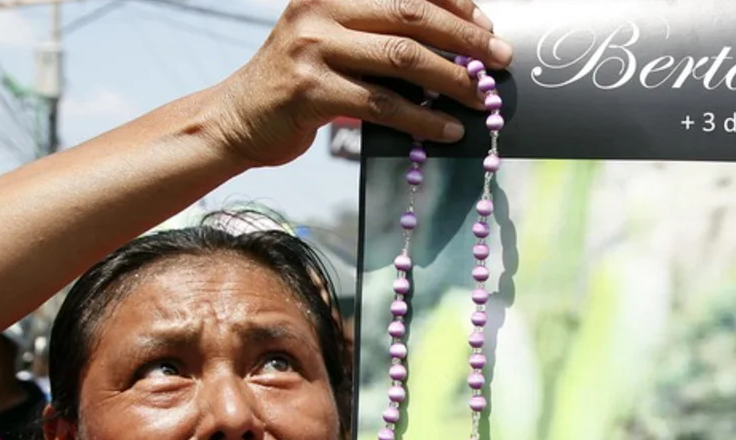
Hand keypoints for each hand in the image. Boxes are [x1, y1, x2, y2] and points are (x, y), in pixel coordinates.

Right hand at [211, 0, 511, 168]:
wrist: (237, 118)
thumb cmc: (299, 82)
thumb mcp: (333, 42)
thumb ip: (379, 36)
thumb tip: (455, 51)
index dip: (454, 3)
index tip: (487, 27)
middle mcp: (321, 9)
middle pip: (411, 16)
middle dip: (464, 39)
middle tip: (498, 62)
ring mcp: (313, 48)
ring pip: (402, 60)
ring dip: (451, 81)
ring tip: (481, 101)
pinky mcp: (310, 92)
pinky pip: (383, 105)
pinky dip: (422, 120)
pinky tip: (447, 131)